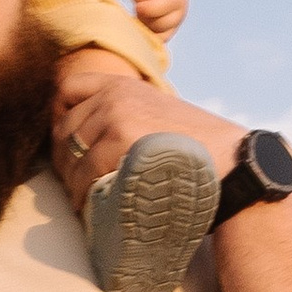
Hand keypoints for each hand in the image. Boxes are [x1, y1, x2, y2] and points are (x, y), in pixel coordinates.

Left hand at [53, 52, 238, 198]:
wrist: (232, 163)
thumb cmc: (200, 152)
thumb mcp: (160, 115)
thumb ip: (129, 116)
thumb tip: (95, 142)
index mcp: (124, 85)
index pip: (67, 90)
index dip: (58, 118)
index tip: (68, 146)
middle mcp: (115, 94)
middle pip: (63, 126)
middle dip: (63, 159)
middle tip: (74, 184)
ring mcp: (116, 115)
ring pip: (69, 152)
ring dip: (70, 180)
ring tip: (81, 199)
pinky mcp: (119, 141)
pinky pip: (83, 172)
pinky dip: (81, 193)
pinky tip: (87, 206)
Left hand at [115, 0, 191, 36]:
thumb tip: (140, 0)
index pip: (165, 6)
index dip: (149, 8)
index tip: (137, 3)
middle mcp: (180, 12)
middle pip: (160, 24)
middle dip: (144, 17)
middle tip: (137, 7)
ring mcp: (174, 24)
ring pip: (158, 36)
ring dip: (144, 26)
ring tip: (139, 14)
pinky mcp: (167, 33)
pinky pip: (156, 42)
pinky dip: (146, 36)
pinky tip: (140, 24)